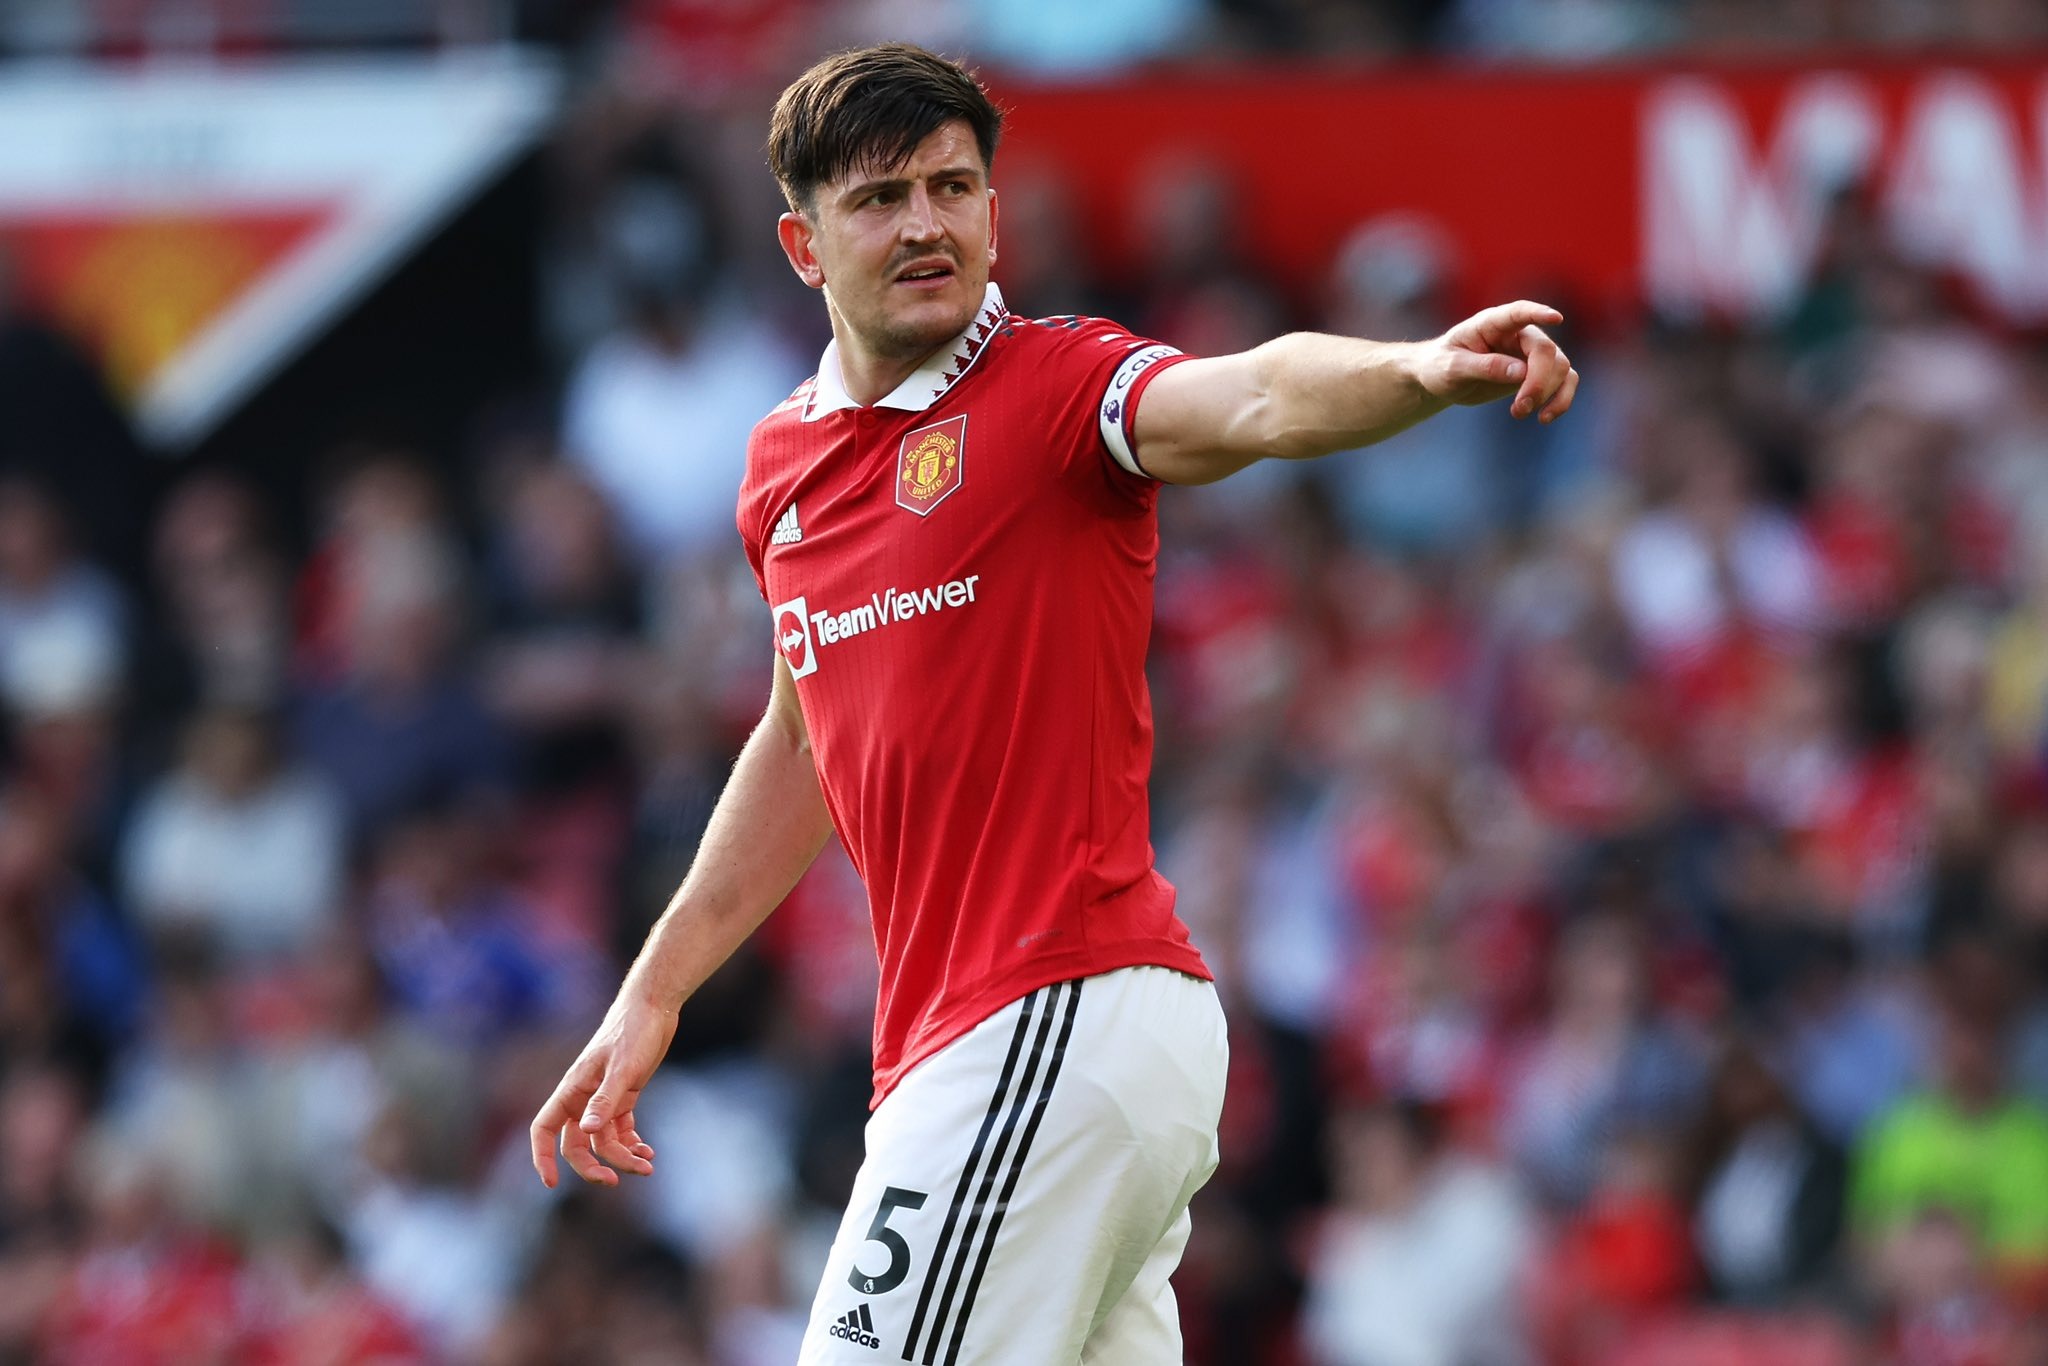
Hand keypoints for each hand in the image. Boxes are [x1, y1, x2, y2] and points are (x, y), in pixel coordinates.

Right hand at [529, 988, 676, 1187]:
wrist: (654, 1007)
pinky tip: (648, 1151)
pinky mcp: (624, 1096)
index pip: (544, 1129)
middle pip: (576, 1144)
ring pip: (603, 1141)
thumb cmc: (633, 1031)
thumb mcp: (622, 1067)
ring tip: (647, 1165)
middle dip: (592, 1166)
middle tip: (615, 1181)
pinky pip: (621, 1131)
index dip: (542, 1157)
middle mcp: (583, 1098)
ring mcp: (603, 1098)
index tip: (551, 1184)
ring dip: (622, 1157)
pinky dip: (632, 1144)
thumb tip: (586, 1131)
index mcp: (572, 1089)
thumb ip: (605, 1099)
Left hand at [1414, 300, 1579, 422]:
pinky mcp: (1539, 371)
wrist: (1444, 378)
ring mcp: (1531, 351)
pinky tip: (1546, 417)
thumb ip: (1485, 366)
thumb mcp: (1453, 368)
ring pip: (1560, 366)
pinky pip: (1565, 380)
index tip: (1556, 318)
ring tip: (1519, 413)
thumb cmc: (1442, 365)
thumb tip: (1522, 372)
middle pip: (1545, 350)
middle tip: (1519, 409)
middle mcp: (1518, 333)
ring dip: (1547, 394)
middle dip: (1538, 382)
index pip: (1519, 312)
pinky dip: (1561, 399)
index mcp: (1492, 323)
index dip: (1538, 314)